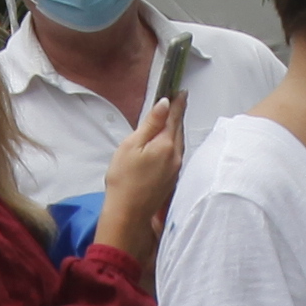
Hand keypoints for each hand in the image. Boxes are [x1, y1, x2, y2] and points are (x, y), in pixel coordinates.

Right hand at [99, 93, 185, 253]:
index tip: (181, 91)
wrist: (128, 213)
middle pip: (179, 130)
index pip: (174, 117)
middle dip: (178, 115)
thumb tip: (164, 104)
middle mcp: (176, 156)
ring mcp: (175, 169)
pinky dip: (173, 143)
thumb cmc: (124, 178)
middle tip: (179, 100)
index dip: (177, 103)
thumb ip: (150, 124)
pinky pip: (176, 154)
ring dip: (176, 129)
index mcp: (166, 144)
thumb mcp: (132, 145)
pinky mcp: (171, 179)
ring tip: (173, 118)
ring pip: (179, 142)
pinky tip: (168, 142)